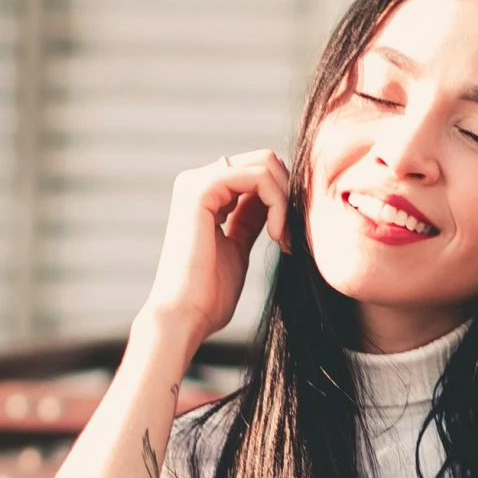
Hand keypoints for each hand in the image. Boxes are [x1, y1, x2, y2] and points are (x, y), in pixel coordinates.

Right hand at [142, 150, 291, 346]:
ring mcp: (196, 182)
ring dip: (285, 201)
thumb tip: (272, 201)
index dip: (284, 199)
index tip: (290, 237)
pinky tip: (275, 233)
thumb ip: (250, 219)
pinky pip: (257, 176)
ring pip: (264, 164)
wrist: (185, 316)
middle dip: (289, 194)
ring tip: (284, 238)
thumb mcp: (238, 248)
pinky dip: (277, 202)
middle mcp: (198, 182)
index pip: (258, 173)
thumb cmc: (209, 295)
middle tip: (291, 235)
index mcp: (205, 195)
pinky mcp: (200, 189)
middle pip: (264, 161)